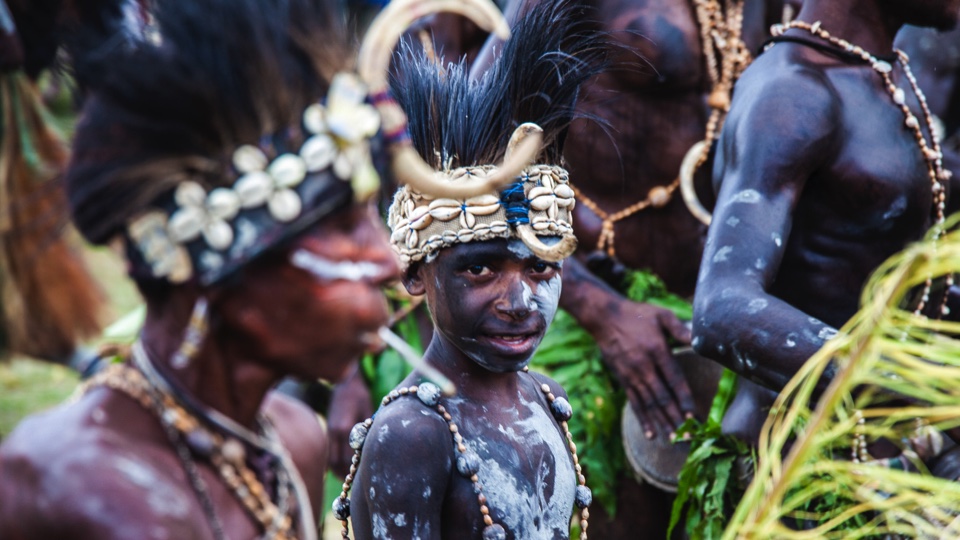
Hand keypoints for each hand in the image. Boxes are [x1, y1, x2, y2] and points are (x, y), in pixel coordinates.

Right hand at [326, 368, 372, 477]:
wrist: (344, 381)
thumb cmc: (360, 394)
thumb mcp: (368, 410)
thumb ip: (368, 430)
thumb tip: (372, 449)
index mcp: (345, 428)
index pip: (348, 457)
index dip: (354, 470)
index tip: (362, 480)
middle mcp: (334, 432)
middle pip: (336, 462)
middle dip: (344, 474)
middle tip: (353, 484)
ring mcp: (328, 431)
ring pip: (329, 458)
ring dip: (336, 470)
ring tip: (345, 480)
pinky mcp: (327, 430)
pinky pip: (328, 452)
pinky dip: (332, 462)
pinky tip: (339, 467)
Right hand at [594, 299, 694, 439]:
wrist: (604, 318)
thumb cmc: (636, 314)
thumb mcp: (660, 314)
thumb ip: (679, 328)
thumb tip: (698, 340)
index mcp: (656, 350)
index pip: (673, 379)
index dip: (684, 398)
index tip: (693, 415)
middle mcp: (643, 366)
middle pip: (662, 397)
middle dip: (675, 418)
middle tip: (687, 436)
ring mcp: (631, 375)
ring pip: (648, 404)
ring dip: (661, 423)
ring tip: (673, 439)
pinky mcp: (623, 380)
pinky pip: (634, 403)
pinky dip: (643, 419)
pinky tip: (651, 434)